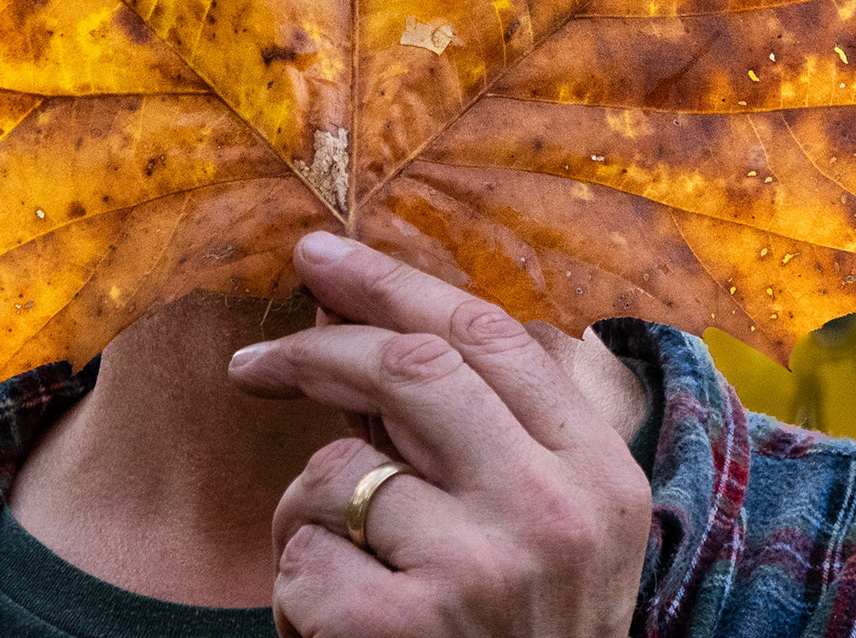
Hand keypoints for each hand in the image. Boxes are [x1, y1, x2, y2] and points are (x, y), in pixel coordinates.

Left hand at [227, 231, 653, 637]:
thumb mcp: (554, 534)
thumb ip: (495, 433)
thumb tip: (373, 318)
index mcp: (599, 473)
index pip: (487, 333)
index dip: (392, 281)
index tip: (319, 255)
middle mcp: (553, 510)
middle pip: (410, 367)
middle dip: (317, 349)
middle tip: (256, 360)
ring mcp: (484, 571)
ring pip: (340, 467)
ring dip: (309, 510)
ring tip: (342, 572)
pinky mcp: (410, 630)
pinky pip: (303, 555)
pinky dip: (296, 590)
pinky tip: (336, 631)